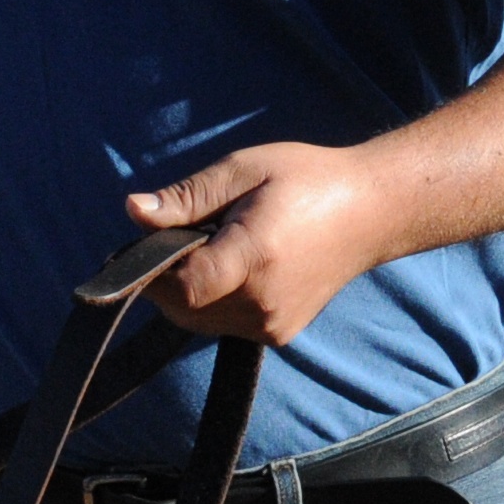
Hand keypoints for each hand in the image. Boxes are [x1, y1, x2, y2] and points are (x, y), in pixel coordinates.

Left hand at [124, 142, 395, 344]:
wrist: (370, 212)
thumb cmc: (305, 179)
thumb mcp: (242, 170)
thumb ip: (187, 198)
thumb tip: (133, 211)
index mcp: (254, 259)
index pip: (183, 288)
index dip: (152, 269)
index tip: (147, 239)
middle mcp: (264, 303)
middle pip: (184, 309)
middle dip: (164, 277)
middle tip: (177, 234)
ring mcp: (274, 325)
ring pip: (200, 320)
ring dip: (187, 290)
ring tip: (210, 244)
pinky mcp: (279, 333)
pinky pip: (224, 324)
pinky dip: (211, 300)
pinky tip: (230, 264)